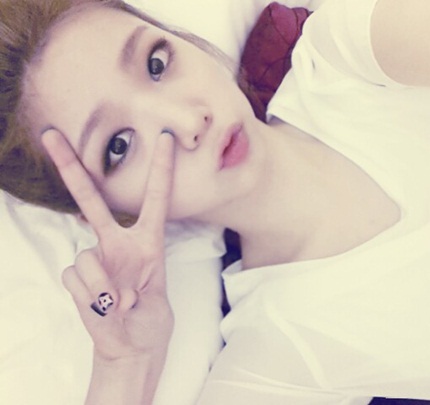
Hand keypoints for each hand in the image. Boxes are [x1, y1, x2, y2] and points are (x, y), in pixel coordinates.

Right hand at [42, 129, 174, 360]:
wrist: (132, 347)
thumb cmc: (150, 321)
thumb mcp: (158, 305)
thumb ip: (137, 294)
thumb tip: (111, 294)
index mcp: (149, 242)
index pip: (156, 199)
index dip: (161, 168)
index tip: (165, 137)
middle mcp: (119, 244)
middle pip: (92, 201)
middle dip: (72, 168)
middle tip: (50, 135)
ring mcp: (96, 259)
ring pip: (85, 256)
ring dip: (103, 286)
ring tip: (119, 305)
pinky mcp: (77, 278)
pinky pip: (75, 278)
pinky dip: (91, 298)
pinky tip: (103, 308)